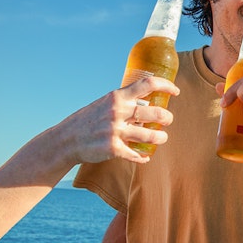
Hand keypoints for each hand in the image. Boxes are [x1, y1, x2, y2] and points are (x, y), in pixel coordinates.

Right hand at [55, 76, 178, 164]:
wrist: (66, 139)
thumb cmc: (88, 120)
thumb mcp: (105, 104)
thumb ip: (124, 102)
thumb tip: (147, 102)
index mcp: (117, 97)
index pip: (148, 84)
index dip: (166, 86)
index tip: (175, 91)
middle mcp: (118, 112)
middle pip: (156, 113)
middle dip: (167, 118)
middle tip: (168, 120)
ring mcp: (115, 131)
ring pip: (151, 136)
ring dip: (161, 138)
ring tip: (162, 138)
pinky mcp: (113, 149)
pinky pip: (136, 155)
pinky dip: (143, 157)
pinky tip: (145, 157)